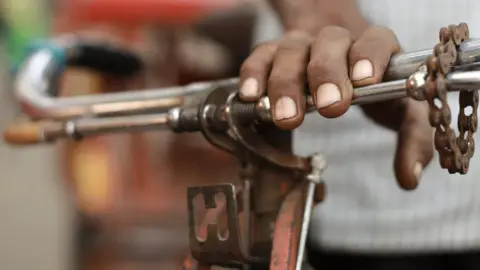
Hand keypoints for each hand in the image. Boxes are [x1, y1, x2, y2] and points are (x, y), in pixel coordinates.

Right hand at [238, 26, 433, 189]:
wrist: (344, 67)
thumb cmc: (378, 92)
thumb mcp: (404, 115)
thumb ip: (413, 141)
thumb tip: (409, 177)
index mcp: (374, 50)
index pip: (375, 39)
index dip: (369, 56)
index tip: (363, 82)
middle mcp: (336, 42)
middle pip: (328, 44)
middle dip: (326, 74)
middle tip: (328, 107)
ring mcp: (303, 46)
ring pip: (290, 51)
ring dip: (286, 82)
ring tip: (285, 116)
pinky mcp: (274, 56)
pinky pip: (260, 56)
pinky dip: (253, 73)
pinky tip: (251, 96)